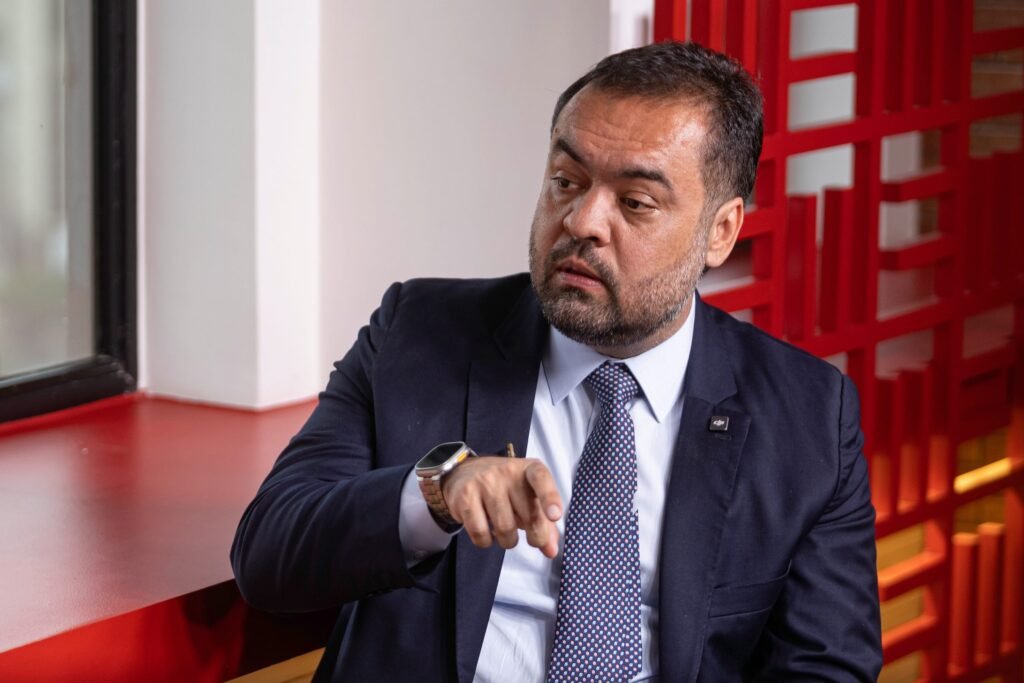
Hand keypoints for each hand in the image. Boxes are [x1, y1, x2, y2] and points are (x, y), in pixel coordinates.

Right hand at [442, 456, 562, 557]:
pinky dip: (487, 542)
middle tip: (534, 540)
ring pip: (505, 529)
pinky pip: (481, 533)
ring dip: (509, 541)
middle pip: (528, 516)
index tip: (555, 516)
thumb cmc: (506, 489)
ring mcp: (484, 482)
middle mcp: (507, 472)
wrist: (465, 474)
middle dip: (536, 537)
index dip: (550, 498)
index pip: (541, 479)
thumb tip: (551, 551)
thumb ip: (544, 523)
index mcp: (529, 469)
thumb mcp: (529, 497)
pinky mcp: (465, 497)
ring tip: (506, 532)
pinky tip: (487, 531)